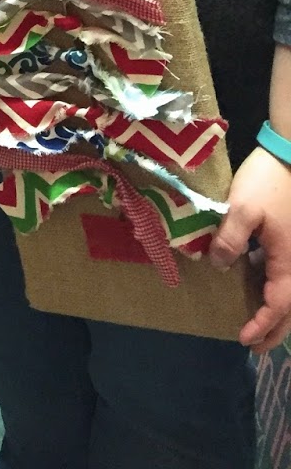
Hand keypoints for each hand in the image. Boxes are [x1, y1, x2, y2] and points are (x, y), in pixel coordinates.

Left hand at [210, 146, 290, 350]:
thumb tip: (219, 266)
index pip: (279, 305)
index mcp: (289, 261)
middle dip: (274, 331)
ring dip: (278, 314)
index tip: (244, 339)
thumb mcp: (243, 208)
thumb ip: (230, 239)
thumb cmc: (268, 182)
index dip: (262, 325)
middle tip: (255, 348)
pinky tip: (259, 287)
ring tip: (259, 326)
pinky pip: (286, 276)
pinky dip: (276, 291)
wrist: (290, 154)